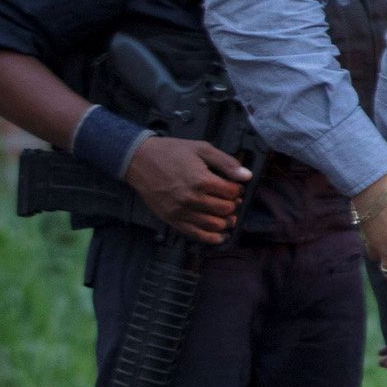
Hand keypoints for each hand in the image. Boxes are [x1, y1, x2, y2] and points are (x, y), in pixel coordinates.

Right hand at [125, 136, 250, 245]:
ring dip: (226, 222)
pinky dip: (212, 238)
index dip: (238, 190)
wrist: (139, 160)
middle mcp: (191, 199)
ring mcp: (181, 212)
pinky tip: (221, 234)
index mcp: (201, 180)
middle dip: (233, 205)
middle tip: (232, 200)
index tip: (236, 187)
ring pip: (214, 225)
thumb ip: (226, 163)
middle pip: (225, 210)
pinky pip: (197, 235)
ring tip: (229, 215)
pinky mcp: (172, 220)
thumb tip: (247, 176)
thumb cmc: (171, 152)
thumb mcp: (202, 149)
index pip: (231, 193)